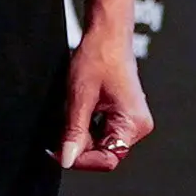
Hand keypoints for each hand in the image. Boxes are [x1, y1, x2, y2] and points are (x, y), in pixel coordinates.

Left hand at [54, 28, 150, 170]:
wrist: (107, 35)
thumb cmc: (99, 57)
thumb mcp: (80, 97)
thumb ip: (74, 132)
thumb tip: (68, 159)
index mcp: (133, 123)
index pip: (108, 159)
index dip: (81, 160)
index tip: (58, 154)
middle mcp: (138, 126)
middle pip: (105, 153)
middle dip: (79, 147)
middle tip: (58, 134)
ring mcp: (132, 121)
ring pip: (102, 144)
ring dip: (82, 137)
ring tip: (70, 115)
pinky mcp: (124, 116)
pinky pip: (103, 132)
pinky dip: (87, 128)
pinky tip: (79, 113)